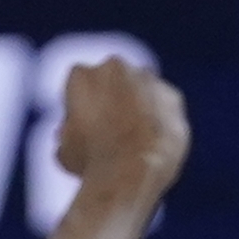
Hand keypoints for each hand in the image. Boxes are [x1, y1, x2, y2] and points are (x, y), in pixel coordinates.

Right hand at [50, 55, 192, 209]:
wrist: (132, 172)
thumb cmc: (92, 163)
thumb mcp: (67, 153)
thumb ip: (68, 137)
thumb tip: (66, 140)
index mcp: (81, 75)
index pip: (77, 86)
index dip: (79, 109)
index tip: (81, 129)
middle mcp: (114, 67)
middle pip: (110, 81)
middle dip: (109, 100)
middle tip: (107, 132)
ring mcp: (147, 79)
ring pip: (139, 90)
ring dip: (137, 106)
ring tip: (132, 142)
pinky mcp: (172, 96)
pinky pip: (163, 107)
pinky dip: (159, 120)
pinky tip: (151, 143)